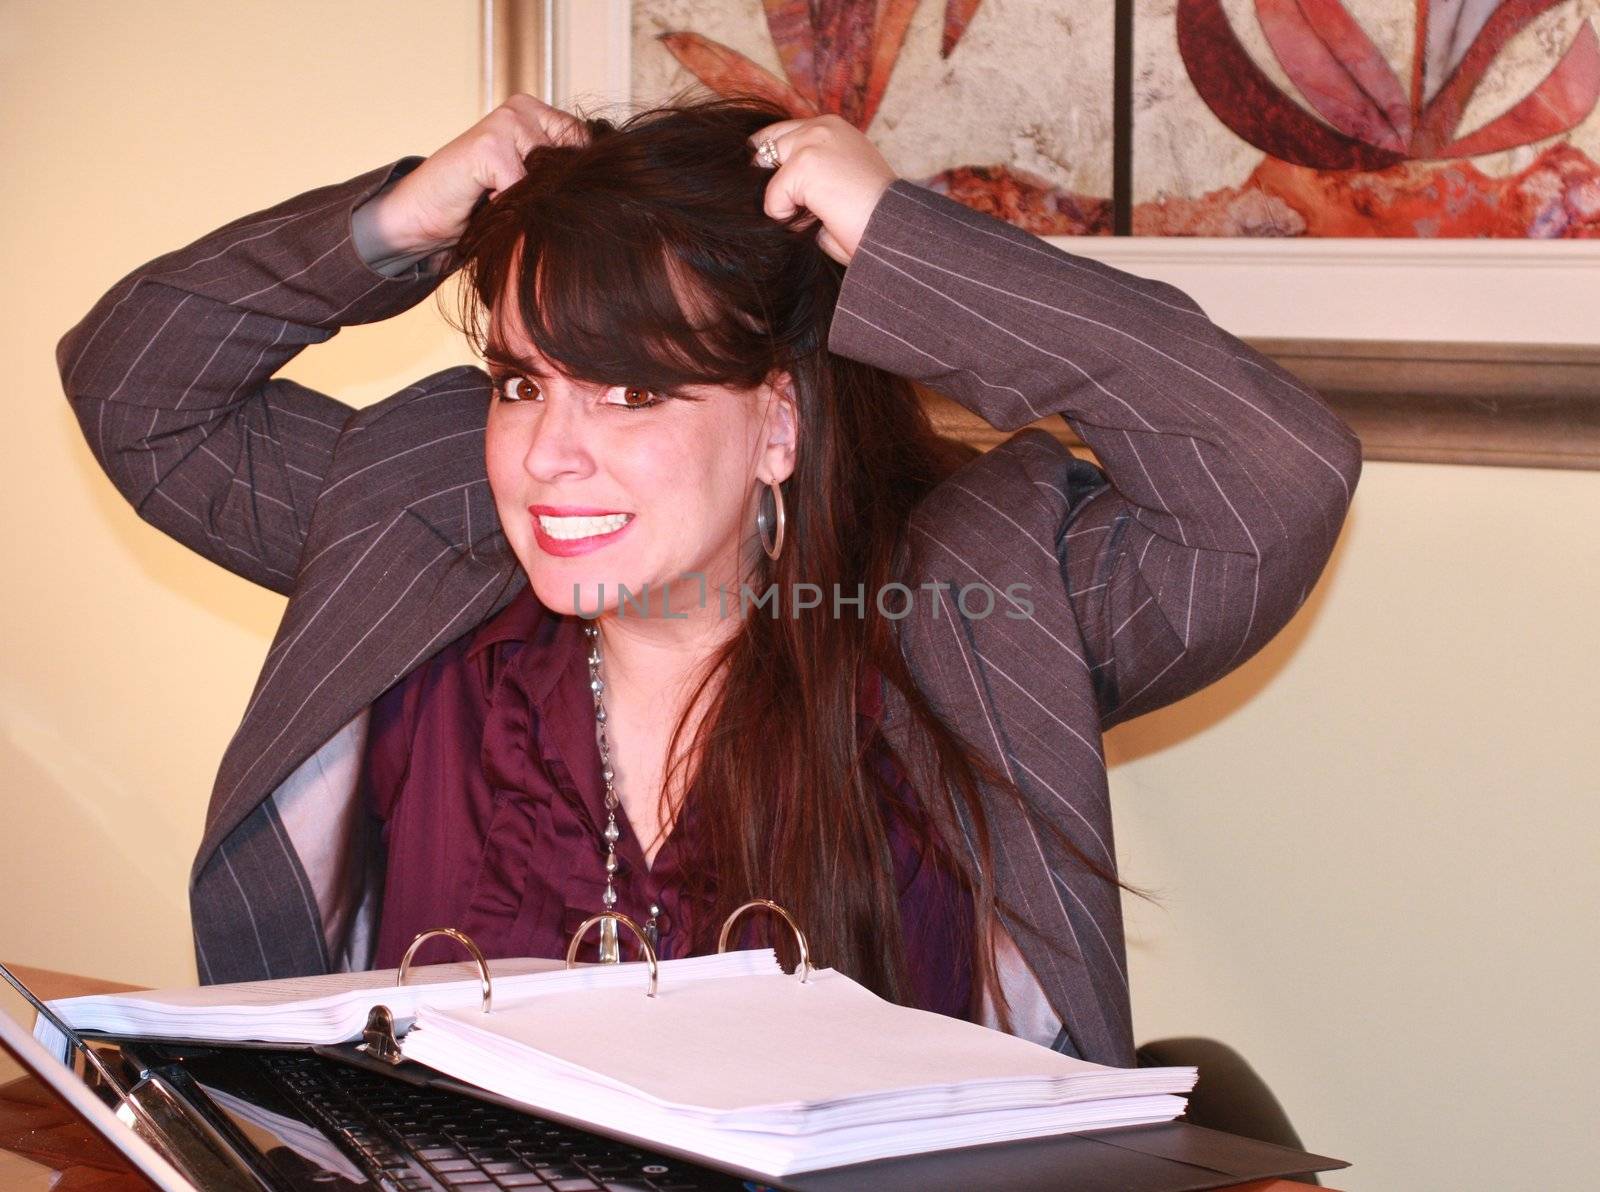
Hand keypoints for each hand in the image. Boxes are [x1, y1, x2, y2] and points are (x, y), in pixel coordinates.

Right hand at [355, 94, 587, 263]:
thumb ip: (558, 178)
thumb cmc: (477, 206)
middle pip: (573, 161)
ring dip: (531, 202)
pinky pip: (522, 187)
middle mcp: (523, 110)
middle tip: (523, 207)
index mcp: (537, 114)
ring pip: (550, 175)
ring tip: (501, 204)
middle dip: (557, 193)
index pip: (587, 145)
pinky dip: (509, 207)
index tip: (571, 204)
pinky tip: (486, 205)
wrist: (422, 218)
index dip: (583, 180)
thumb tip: (608, 191)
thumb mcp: (527, 187)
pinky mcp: (489, 145)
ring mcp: (506, 123)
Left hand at [747, 115, 896, 266]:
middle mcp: (822, 126)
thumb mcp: (840, 178)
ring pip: (768, 173)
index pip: (782, 133)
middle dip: (771, 180)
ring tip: (817, 214)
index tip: (781, 186)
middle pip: (766, 145)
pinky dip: (788, 219)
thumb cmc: (871, 216)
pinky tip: (819, 220)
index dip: (774, 161)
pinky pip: (773, 201)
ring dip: (784, 200)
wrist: (893, 227)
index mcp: (833, 127)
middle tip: (794, 206)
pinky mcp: (804, 164)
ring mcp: (812, 142)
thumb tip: (769, 184)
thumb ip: (811, 171)